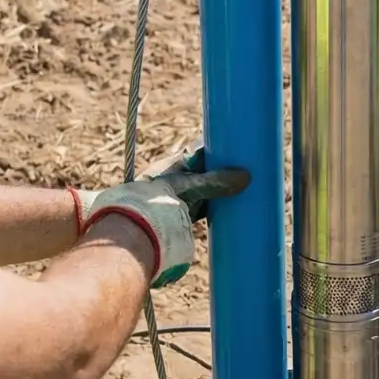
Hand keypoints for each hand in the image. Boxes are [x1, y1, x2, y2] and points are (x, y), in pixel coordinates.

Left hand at [83, 149, 249, 286]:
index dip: (219, 151)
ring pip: (207, 192)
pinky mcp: (182, 219)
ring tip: (244, 191)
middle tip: (248, 171)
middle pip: (206, 173)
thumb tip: (246, 177)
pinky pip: (206, 210)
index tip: (239, 149)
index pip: (202, 153)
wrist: (130, 229)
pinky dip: (217, 208)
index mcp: (175, 165)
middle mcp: (177, 180)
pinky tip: (229, 211)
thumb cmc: (154, 200)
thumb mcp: (189, 185)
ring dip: (221, 192)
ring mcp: (180, 200)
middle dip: (223, 173)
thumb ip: (216, 182)